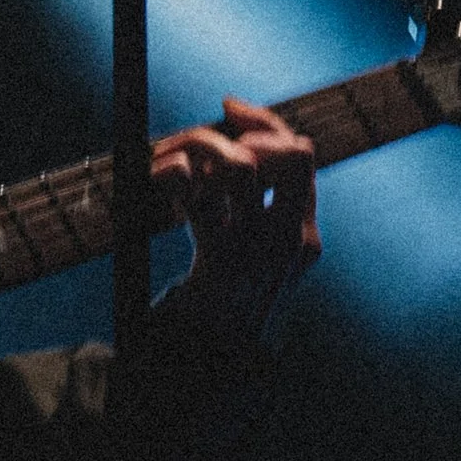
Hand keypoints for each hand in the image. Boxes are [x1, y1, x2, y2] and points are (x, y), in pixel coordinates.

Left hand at [153, 97, 320, 350]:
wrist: (200, 353)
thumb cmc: (216, 291)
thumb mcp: (248, 242)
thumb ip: (252, 192)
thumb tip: (229, 115)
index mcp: (303, 233)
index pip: (301, 153)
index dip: (263, 121)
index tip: (227, 106)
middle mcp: (290, 239)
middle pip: (292, 155)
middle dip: (246, 131)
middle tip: (203, 139)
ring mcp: (259, 250)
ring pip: (241, 166)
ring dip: (197, 146)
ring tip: (166, 157)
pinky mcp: (221, 258)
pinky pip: (201, 196)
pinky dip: (172, 175)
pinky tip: (157, 178)